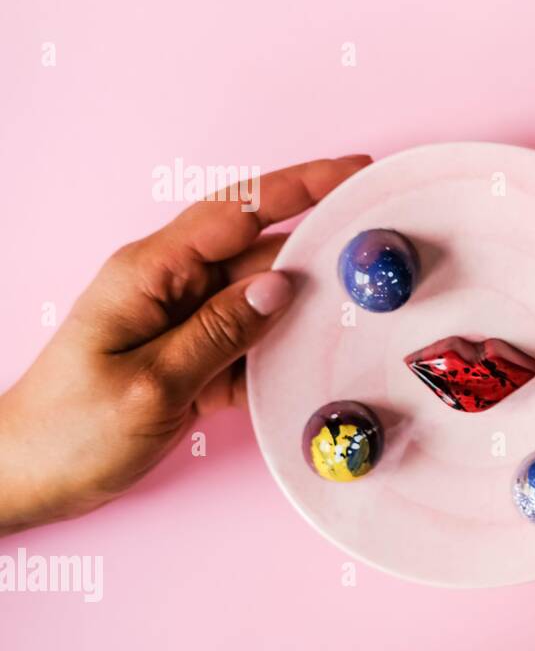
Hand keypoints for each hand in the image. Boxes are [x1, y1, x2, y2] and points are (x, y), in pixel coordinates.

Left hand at [0, 155, 371, 529]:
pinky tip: (327, 353)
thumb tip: (281, 287)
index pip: (236, 211)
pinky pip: (255, 342)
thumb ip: (219, 333)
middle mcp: (172, 287)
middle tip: (383, 238)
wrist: (27, 479)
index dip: (299, 186)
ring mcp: (187, 324)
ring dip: (313, 299)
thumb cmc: (68, 430)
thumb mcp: (150, 384)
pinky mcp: (197, 361)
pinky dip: (290, 347)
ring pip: (265, 297)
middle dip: (321, 240)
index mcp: (151, 272)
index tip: (353, 171)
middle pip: (261, 250)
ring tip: (370, 299)